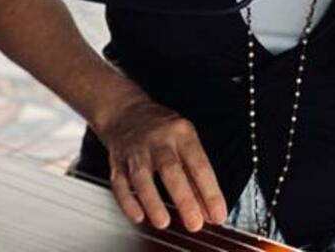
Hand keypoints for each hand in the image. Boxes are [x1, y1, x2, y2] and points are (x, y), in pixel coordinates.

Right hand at [97, 97, 225, 231]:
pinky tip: (138, 216)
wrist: (125, 111)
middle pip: (171, 169)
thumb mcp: (186, 141)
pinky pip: (120, 183)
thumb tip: (209, 206)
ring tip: (163, 222)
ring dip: (153, 202)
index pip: (200, 165)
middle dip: (184, 199)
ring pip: (142, 177)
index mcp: (182, 134)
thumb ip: (196, 174)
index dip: (210, 191)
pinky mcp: (116, 161)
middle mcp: (159, 140)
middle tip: (194, 223)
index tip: (218, 213)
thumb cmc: (162, 128)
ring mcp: (136, 151)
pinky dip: (128, 201)